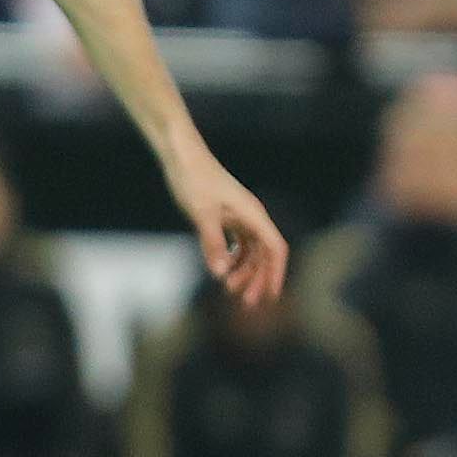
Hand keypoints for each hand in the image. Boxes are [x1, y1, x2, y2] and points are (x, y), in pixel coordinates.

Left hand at [166, 148, 286, 306]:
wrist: (180, 154)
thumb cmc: (192, 179)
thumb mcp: (201, 214)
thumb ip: (212, 243)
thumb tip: (221, 274)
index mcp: (253, 214)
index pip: (275, 249)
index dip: (276, 273)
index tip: (271, 296)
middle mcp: (251, 215)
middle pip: (264, 253)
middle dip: (257, 278)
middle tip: (245, 303)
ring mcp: (239, 214)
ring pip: (250, 249)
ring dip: (244, 270)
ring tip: (229, 289)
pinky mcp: (225, 214)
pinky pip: (237, 241)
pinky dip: (233, 257)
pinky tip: (223, 268)